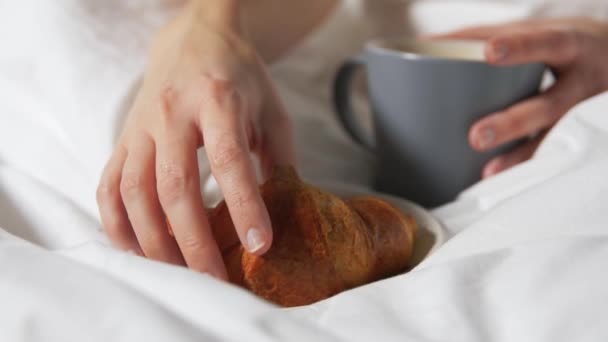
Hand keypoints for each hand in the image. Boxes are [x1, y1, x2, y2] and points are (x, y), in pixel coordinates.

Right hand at [96, 2, 293, 278]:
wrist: (193, 38)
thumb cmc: (240, 77)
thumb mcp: (271, 108)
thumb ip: (279, 157)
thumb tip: (286, 211)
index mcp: (218, 100)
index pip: (229, 160)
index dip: (244, 206)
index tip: (259, 246)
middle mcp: (173, 112)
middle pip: (175, 187)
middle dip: (194, 241)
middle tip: (214, 279)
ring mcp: (141, 126)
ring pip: (135, 192)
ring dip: (154, 241)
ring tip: (179, 272)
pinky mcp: (123, 137)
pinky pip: (108, 186)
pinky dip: (117, 223)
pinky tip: (137, 249)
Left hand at [444, 17, 607, 177]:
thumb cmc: (558, 49)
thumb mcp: (535, 32)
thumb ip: (486, 34)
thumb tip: (428, 41)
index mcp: (569, 48)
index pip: (548, 43)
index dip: (521, 47)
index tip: (489, 52)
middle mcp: (580, 84)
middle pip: (550, 105)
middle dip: (514, 122)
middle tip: (477, 136)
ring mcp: (581, 116)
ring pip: (554, 139)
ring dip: (520, 157)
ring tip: (488, 172)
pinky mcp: (577, 138)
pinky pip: (554, 157)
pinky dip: (527, 168)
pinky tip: (503, 181)